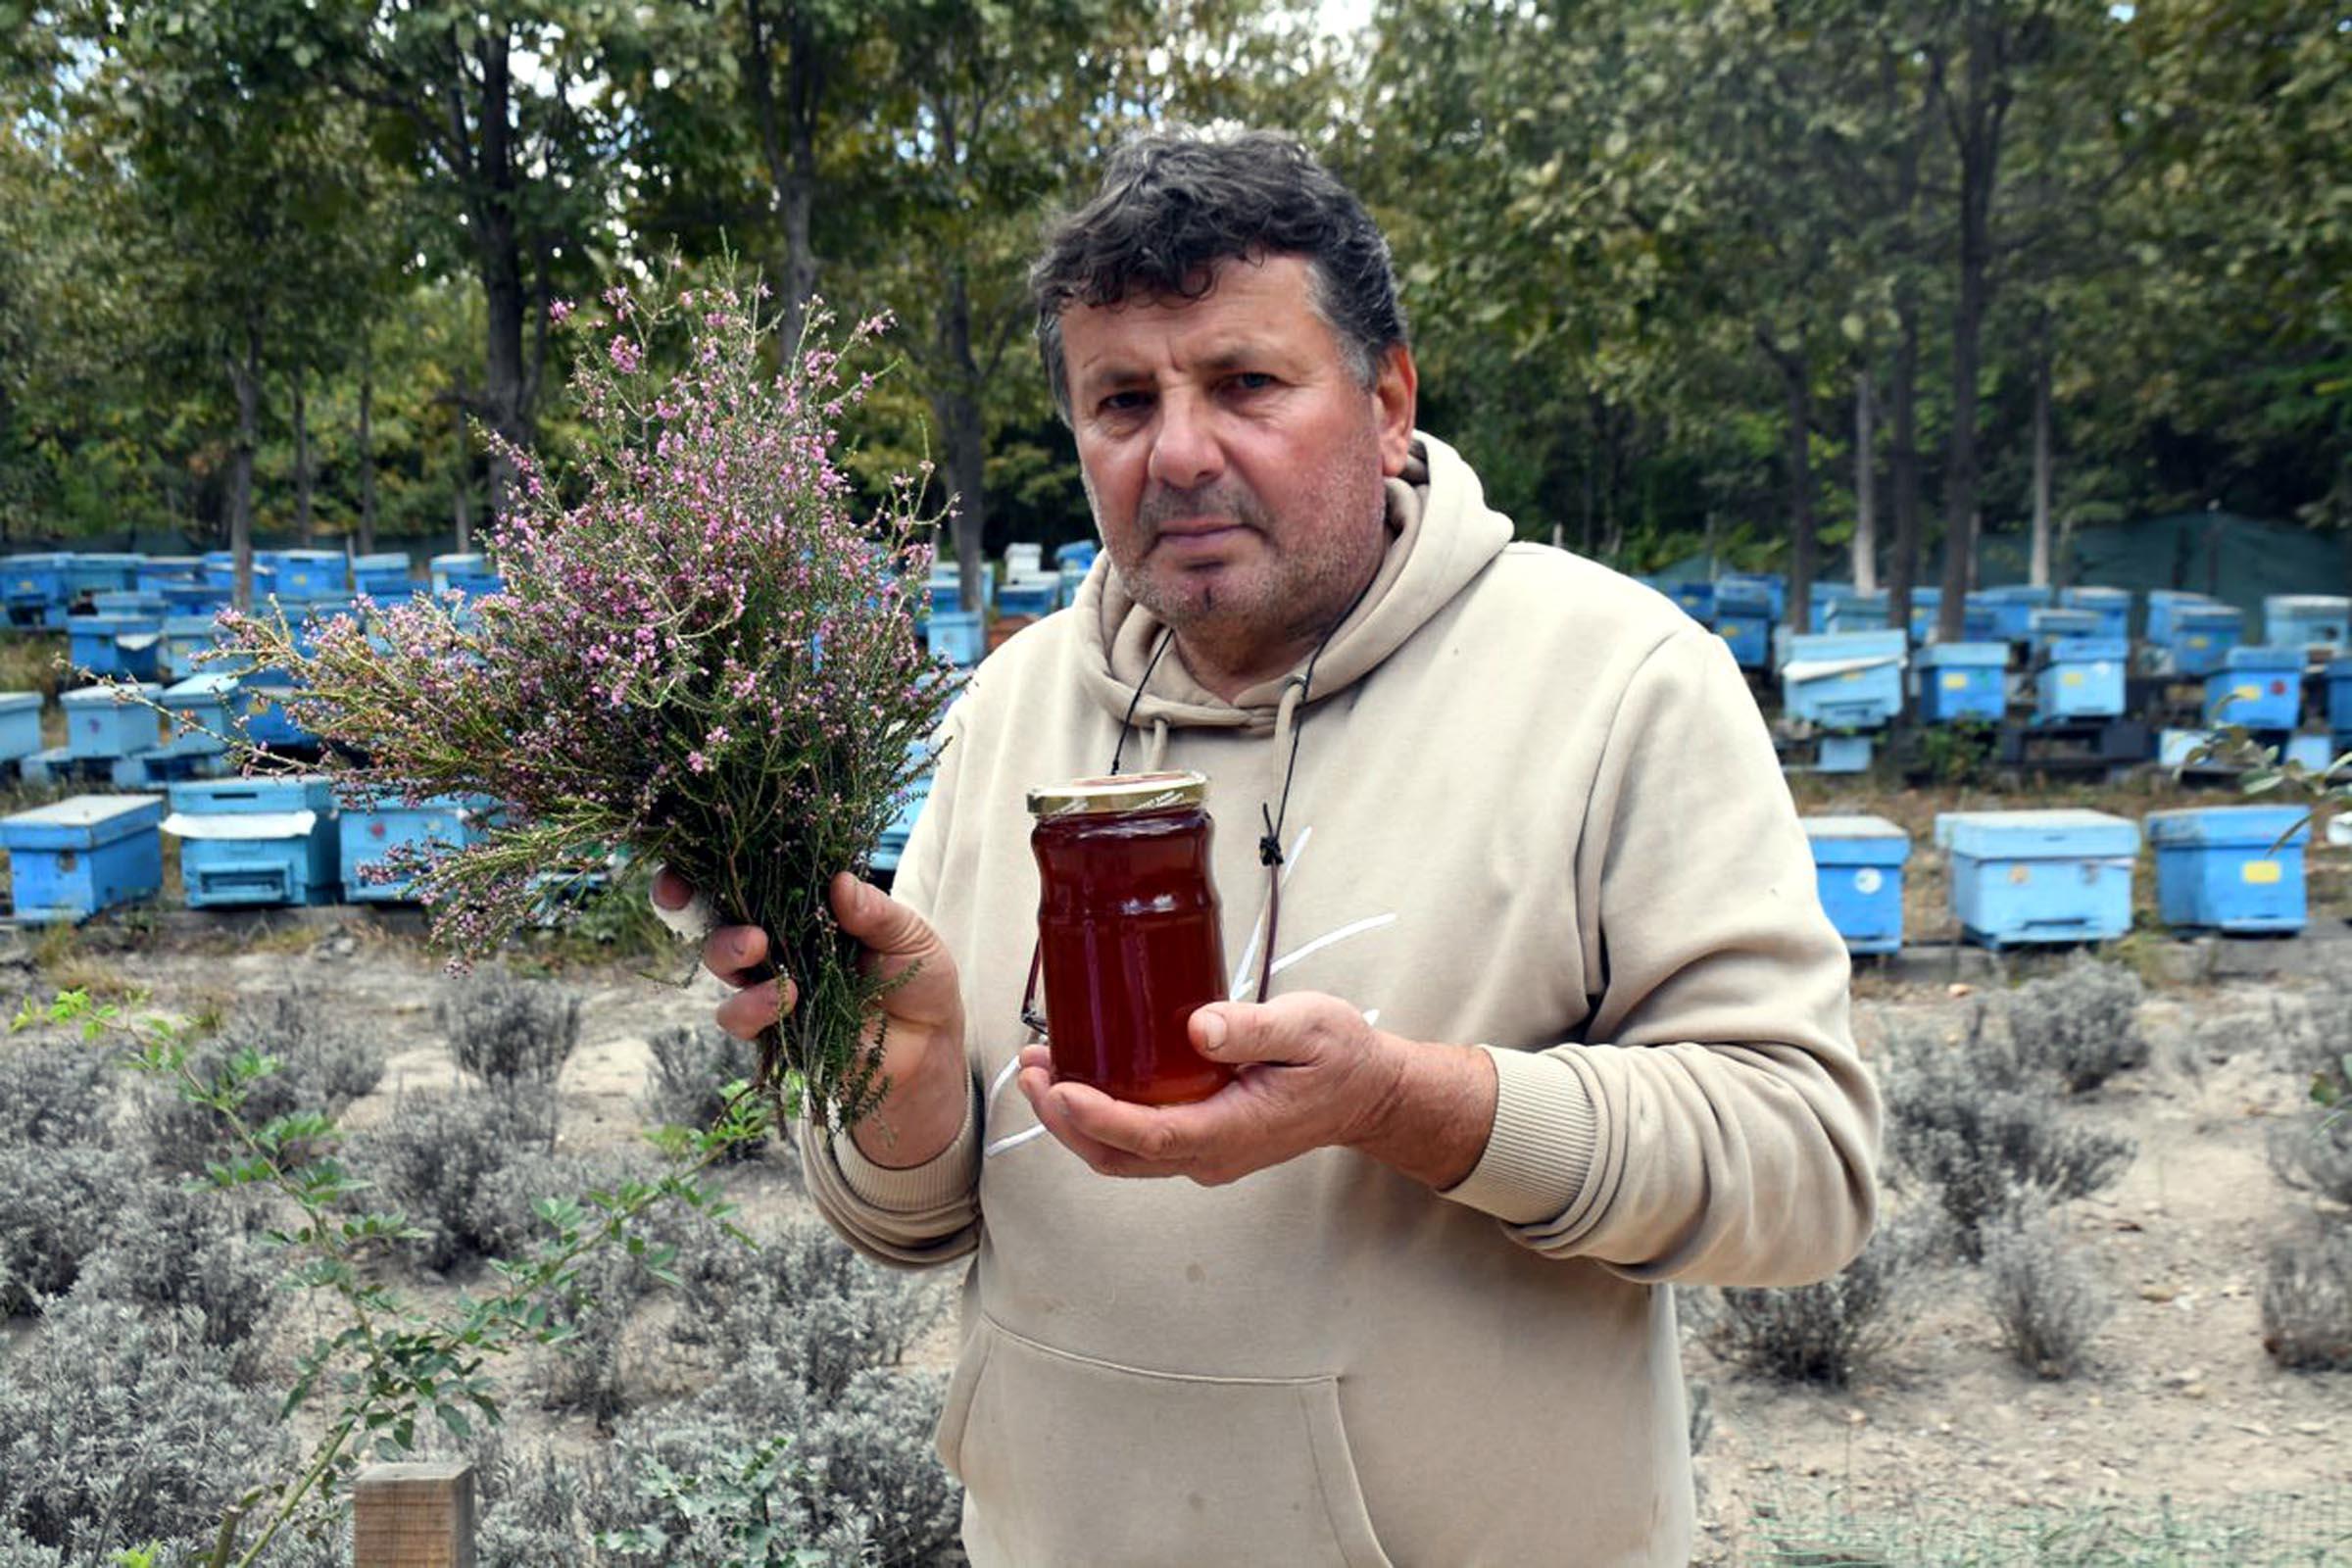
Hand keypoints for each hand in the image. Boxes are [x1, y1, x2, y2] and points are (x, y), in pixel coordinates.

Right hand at [652, 866, 968, 1164]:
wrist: (930, 1043)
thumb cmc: (919, 975)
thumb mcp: (910, 934)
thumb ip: (875, 911)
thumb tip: (839, 881)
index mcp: (806, 900)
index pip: (749, 874)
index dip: (710, 866)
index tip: (691, 865)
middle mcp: (779, 935)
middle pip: (721, 912)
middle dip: (708, 906)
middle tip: (747, 926)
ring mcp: (771, 979)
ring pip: (722, 962)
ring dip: (729, 953)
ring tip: (758, 950)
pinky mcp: (773, 1025)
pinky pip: (739, 1017)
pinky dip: (751, 1007)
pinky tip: (784, 999)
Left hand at [1015, 991, 1424, 1185]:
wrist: (1368, 1094)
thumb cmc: (1340, 1059)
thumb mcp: (1308, 1029)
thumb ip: (1254, 1029)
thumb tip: (1201, 1029)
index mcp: (1232, 1130)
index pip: (1149, 1136)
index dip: (1097, 1117)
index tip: (1059, 1087)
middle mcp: (1210, 1154)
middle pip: (1119, 1155)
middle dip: (1064, 1119)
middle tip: (1030, 1072)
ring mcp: (1203, 1153)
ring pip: (1121, 1154)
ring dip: (1074, 1119)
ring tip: (1038, 1071)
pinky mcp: (1198, 1138)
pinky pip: (1137, 1141)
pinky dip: (1098, 1115)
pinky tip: (1080, 1077)